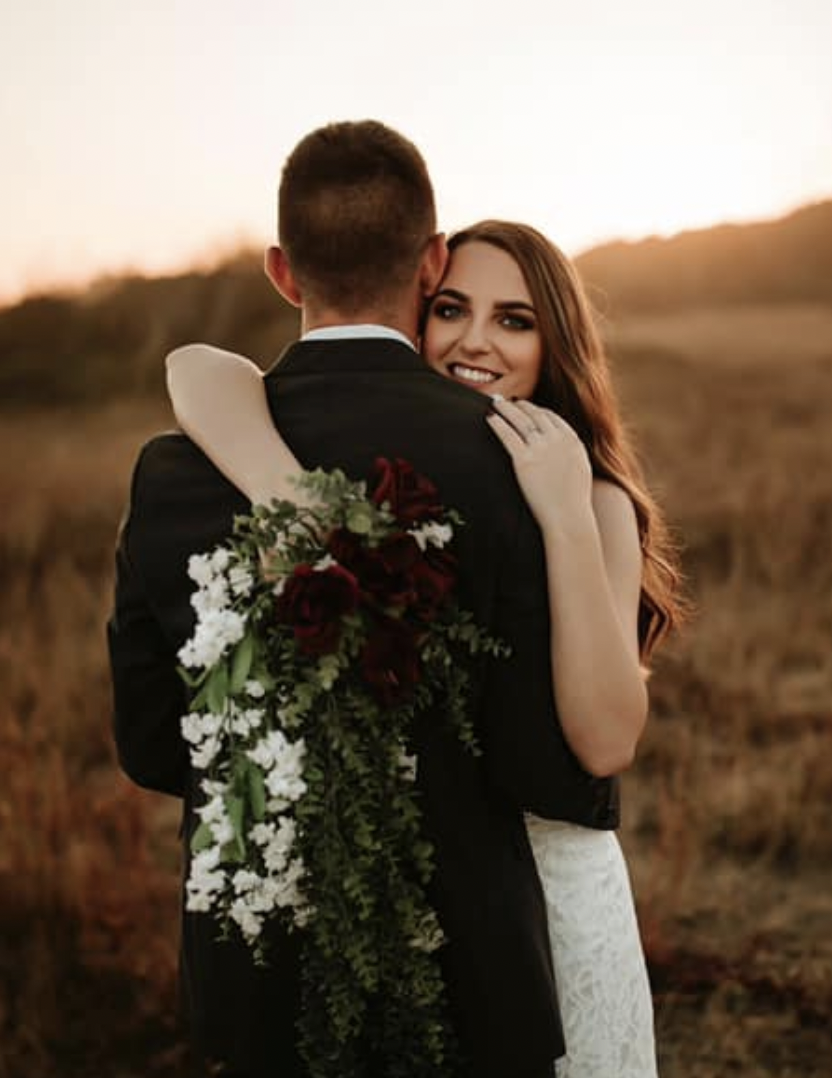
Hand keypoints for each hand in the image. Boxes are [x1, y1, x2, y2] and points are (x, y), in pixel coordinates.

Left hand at [486, 398, 593, 530]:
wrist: (568, 517)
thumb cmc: (574, 501)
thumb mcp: (580, 469)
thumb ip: (570, 454)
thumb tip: (563, 450)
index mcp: (572, 441)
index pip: (552, 418)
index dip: (537, 410)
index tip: (528, 407)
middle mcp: (557, 440)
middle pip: (535, 415)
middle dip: (521, 406)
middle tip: (509, 401)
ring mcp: (540, 448)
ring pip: (520, 421)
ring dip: (506, 409)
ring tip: (496, 402)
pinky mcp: (524, 460)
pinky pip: (507, 436)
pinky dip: (497, 424)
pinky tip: (489, 418)